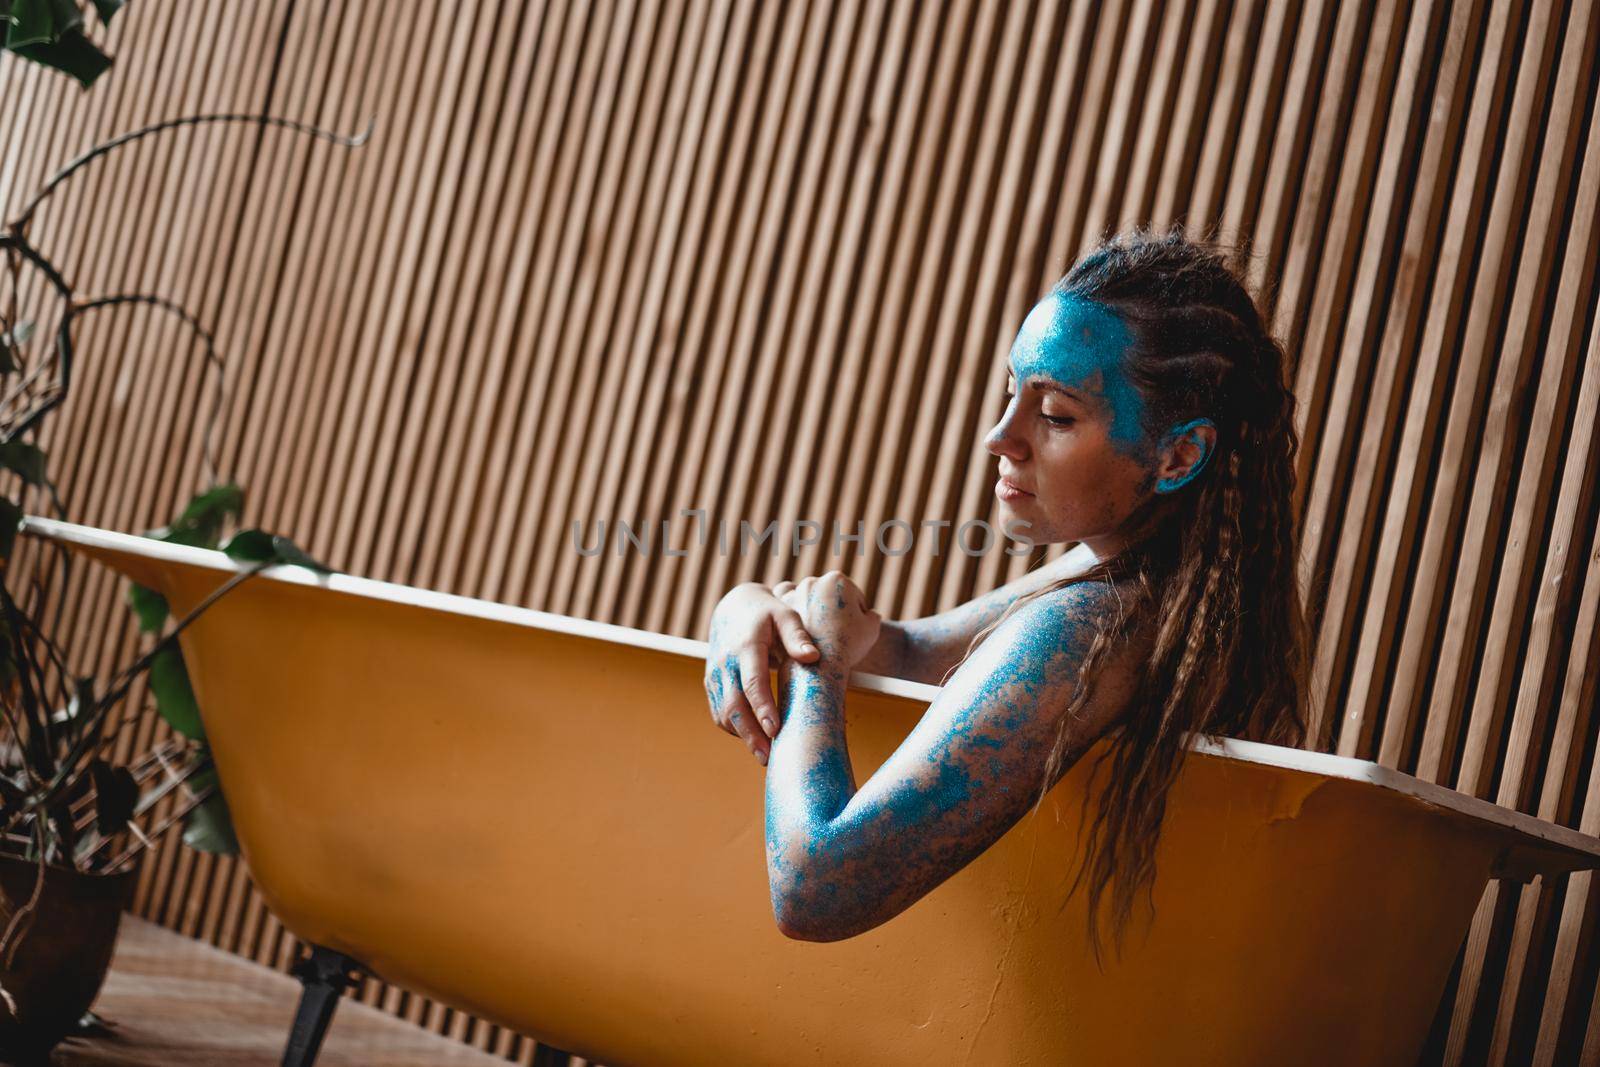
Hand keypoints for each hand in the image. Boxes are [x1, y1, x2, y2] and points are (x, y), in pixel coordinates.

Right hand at [705, 582, 819, 763]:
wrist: (733, 610)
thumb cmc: (767, 615)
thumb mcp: (785, 616)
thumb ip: (798, 636)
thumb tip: (813, 657)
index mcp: (745, 646)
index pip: (752, 682)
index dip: (762, 708)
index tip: (775, 730)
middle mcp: (725, 663)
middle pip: (733, 705)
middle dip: (750, 734)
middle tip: (769, 757)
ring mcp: (715, 675)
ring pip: (724, 714)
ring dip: (743, 736)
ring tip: (765, 756)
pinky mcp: (711, 685)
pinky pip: (719, 714)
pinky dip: (735, 729)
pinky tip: (754, 740)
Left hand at [778, 571, 880, 670]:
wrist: (817, 666)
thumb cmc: (846, 645)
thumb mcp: (871, 629)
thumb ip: (872, 616)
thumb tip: (868, 614)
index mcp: (837, 581)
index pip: (853, 596)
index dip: (857, 614)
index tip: (854, 629)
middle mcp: (813, 581)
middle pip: (829, 597)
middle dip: (833, 611)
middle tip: (837, 633)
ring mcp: (793, 593)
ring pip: (808, 602)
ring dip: (813, 613)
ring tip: (818, 635)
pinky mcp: (778, 610)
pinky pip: (788, 609)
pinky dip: (794, 617)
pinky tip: (802, 632)